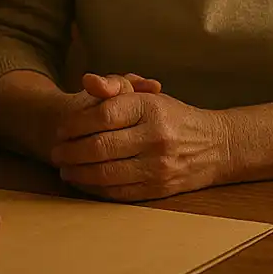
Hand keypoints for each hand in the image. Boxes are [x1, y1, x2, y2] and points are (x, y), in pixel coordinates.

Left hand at [50, 77, 230, 201]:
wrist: (216, 147)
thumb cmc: (172, 117)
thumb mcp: (148, 95)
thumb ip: (115, 86)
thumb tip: (87, 80)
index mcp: (150, 108)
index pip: (103, 114)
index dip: (75, 123)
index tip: (61, 129)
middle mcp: (155, 136)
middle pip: (100, 146)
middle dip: (70, 152)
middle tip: (55, 152)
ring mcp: (158, 166)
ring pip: (105, 173)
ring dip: (78, 173)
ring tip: (64, 169)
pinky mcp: (158, 190)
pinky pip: (118, 192)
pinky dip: (95, 189)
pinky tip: (83, 183)